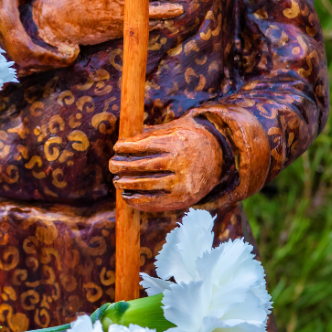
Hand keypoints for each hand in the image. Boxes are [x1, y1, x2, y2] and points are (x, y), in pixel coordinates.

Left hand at [108, 114, 222, 212]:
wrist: (220, 158)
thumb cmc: (190, 139)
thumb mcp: (175, 128)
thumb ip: (151, 133)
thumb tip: (124, 142)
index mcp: (177, 143)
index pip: (145, 145)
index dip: (127, 147)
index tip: (117, 147)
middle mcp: (180, 164)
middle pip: (143, 166)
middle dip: (123, 166)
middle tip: (112, 165)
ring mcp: (182, 184)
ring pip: (147, 186)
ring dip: (128, 185)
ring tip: (117, 182)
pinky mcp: (182, 200)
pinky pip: (155, 203)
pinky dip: (138, 201)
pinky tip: (127, 197)